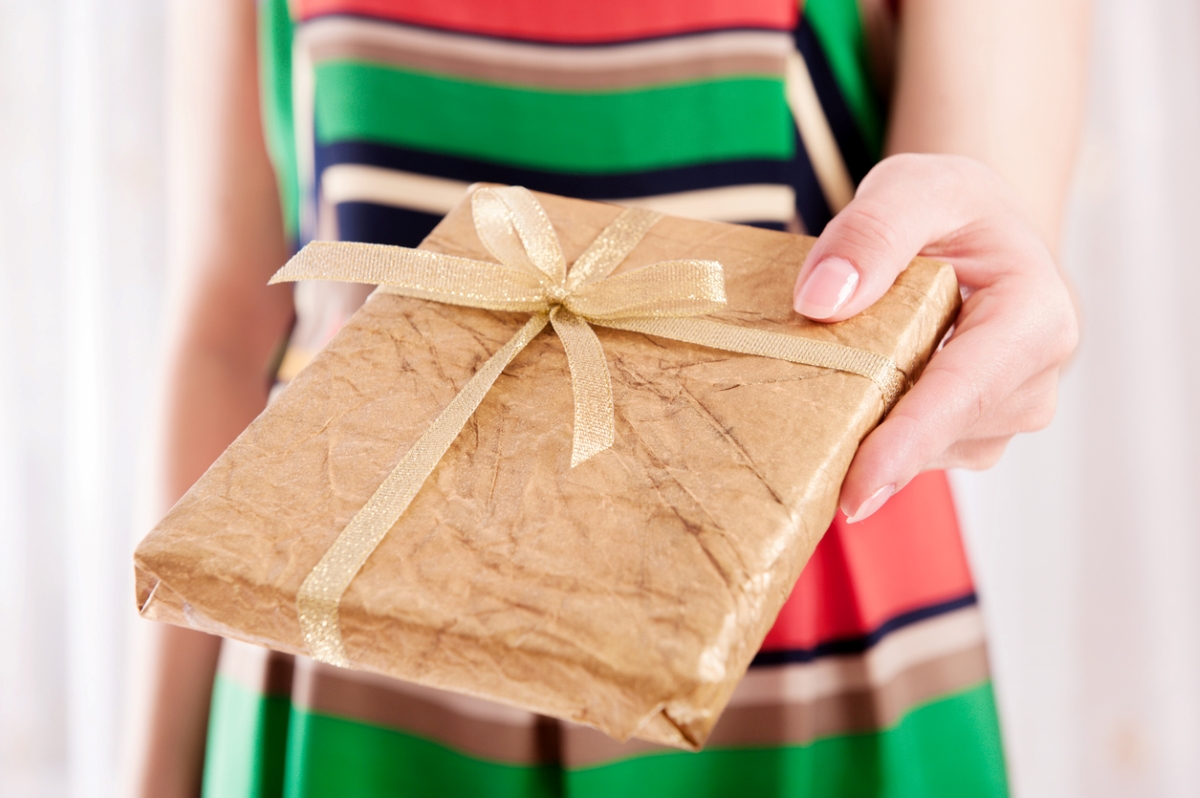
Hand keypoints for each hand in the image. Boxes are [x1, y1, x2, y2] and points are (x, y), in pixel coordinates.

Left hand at [792, 153, 1077, 522]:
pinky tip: (839, 409)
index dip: (909, 441)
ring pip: (921, 452)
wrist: (975, 232)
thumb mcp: (913, 186)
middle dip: (869, 446)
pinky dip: (869, 437)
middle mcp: (1032, 379)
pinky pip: (911, 454)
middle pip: (939, 432)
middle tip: (795, 458)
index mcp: (1035, 315)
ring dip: (865, 437)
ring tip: (815, 404)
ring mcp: (1002, 417)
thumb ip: (871, 233)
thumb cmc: (951, 208)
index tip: (858, 488)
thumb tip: (820, 301)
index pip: (965, 390)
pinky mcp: (968, 436)